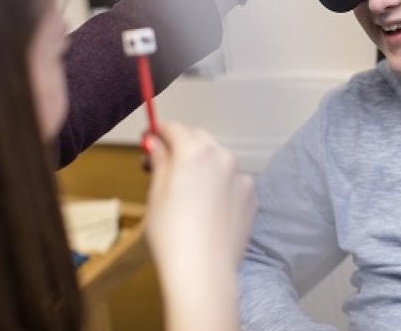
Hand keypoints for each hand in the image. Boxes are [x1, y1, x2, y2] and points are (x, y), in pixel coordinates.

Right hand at [144, 122, 255, 279]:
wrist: (204, 271)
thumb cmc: (174, 236)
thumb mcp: (156, 193)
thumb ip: (160, 161)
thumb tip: (156, 143)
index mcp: (195, 152)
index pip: (174, 128)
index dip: (159, 133)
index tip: (150, 140)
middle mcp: (223, 157)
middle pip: (199, 139)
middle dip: (181, 146)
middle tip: (162, 166)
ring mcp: (240, 177)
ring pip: (218, 159)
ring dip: (202, 165)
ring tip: (185, 191)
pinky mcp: (251, 196)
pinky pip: (232, 180)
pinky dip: (219, 184)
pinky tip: (206, 207)